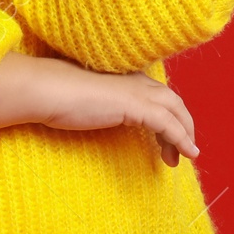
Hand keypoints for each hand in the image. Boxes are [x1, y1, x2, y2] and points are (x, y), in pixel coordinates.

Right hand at [0, 52, 199, 167]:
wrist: (48, 90)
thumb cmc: (57, 95)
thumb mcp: (86, 100)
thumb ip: (100, 104)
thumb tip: (101, 115)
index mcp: (124, 77)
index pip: (157, 92)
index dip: (168, 113)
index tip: (167, 136)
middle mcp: (135, 80)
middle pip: (173, 99)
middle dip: (183, 124)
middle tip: (181, 149)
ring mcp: (136, 91)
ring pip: (175, 110)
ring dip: (184, 133)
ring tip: (185, 156)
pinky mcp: (135, 106)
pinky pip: (168, 124)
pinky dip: (181, 138)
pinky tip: (186, 154)